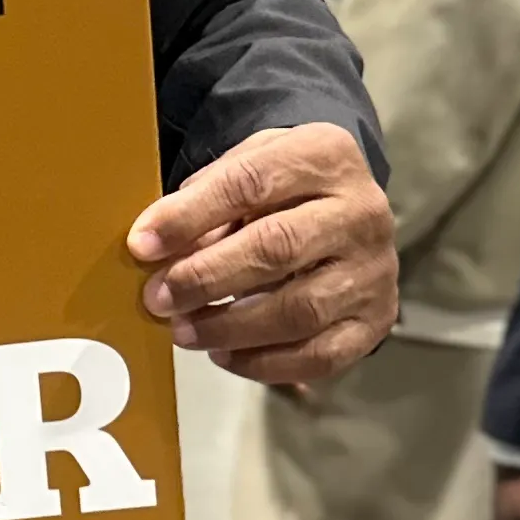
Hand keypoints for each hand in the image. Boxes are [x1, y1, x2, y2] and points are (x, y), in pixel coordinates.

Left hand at [127, 124, 397, 393]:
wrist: (347, 208)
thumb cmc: (283, 189)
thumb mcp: (248, 167)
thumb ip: (206, 198)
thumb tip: (155, 247)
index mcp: (326, 156)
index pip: (250, 183)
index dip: (190, 217)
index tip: (142, 244)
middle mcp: (362, 212)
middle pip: (277, 247)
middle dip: (206, 278)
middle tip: (158, 298)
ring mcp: (375, 271)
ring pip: (299, 311)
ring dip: (229, 327)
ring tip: (183, 330)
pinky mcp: (377, 320)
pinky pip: (319, 356)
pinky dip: (264, 363)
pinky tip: (224, 354)